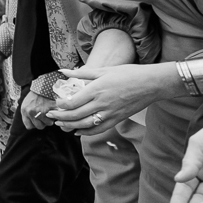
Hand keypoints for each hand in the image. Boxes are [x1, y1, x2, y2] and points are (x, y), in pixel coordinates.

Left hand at [19, 87, 56, 129]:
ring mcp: (41, 111)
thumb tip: (31, 126)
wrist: (42, 87)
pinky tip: (53, 110)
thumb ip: (26, 115)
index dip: (34, 125)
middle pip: (39, 127)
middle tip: (44, 118)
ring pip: (48, 123)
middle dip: (42, 123)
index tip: (36, 121)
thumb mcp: (25, 105)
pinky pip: (54, 117)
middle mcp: (32, 112)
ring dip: (50, 120)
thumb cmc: (33, 96)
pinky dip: (55, 115)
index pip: (29, 126)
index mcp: (24, 111)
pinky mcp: (50, 108)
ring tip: (49, 113)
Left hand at [50, 63, 176, 137]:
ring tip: (60, 124)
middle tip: (51, 115)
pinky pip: (98, 129)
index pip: (72, 103)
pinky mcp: (117, 120)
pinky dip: (86, 132)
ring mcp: (110, 114)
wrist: (151, 84)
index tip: (55, 103)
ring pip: (85, 125)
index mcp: (97, 89)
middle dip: (60, 117)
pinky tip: (77, 131)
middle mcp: (102, 104)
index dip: (60, 106)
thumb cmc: (128, 74)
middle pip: (75, 116)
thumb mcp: (103, 70)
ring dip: (70, 126)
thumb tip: (63, 72)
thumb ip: (82, 73)